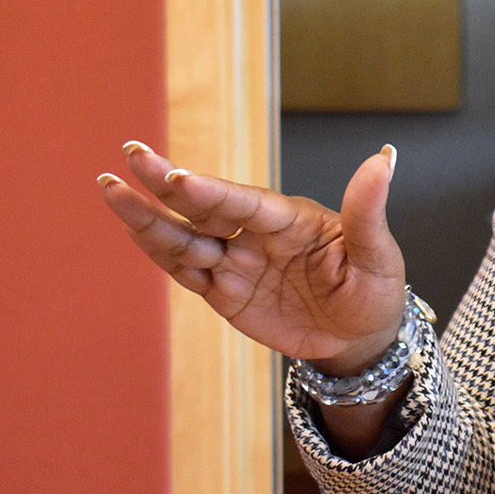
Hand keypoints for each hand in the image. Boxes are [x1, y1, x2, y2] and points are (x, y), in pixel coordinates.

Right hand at [98, 140, 406, 374]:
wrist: (361, 337)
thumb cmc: (375, 290)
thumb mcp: (379, 256)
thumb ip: (368, 211)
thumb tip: (384, 158)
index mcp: (291, 219)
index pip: (246, 203)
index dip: (213, 192)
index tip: (180, 178)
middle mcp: (257, 234)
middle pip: (206, 208)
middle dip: (168, 185)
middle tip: (132, 156)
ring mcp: (237, 261)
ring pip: (185, 238)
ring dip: (148, 218)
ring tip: (110, 190)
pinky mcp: (224, 292)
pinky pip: (185, 271)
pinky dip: (157, 252)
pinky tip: (132, 229)